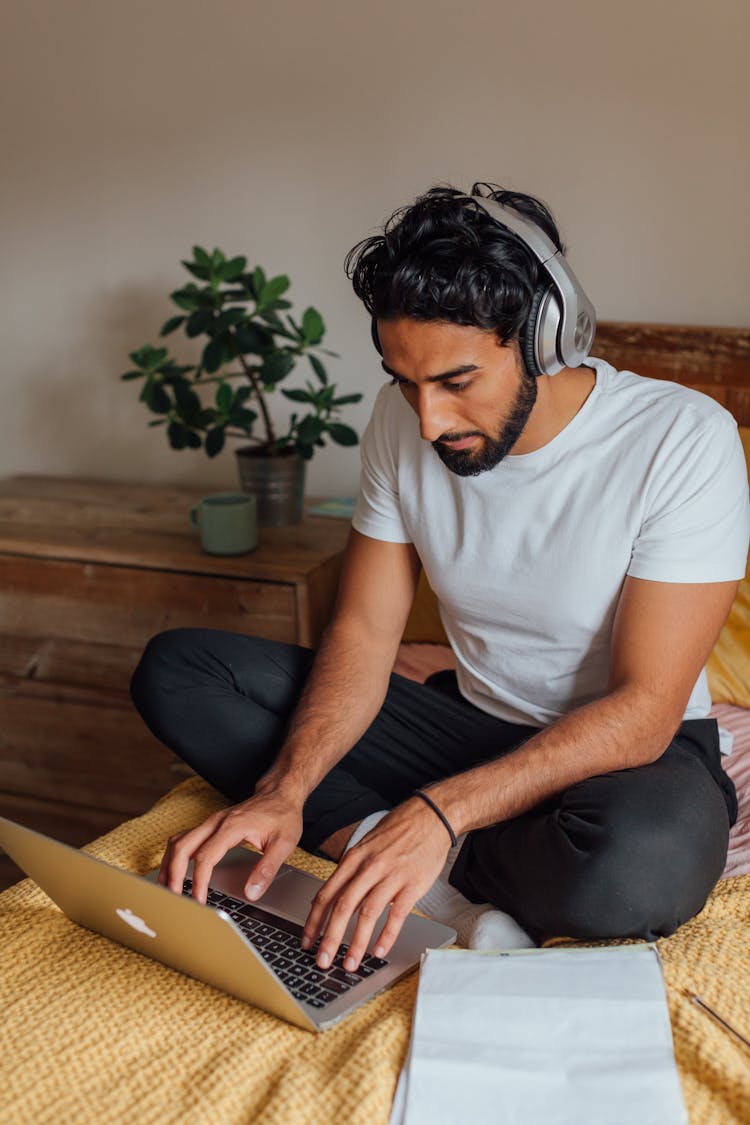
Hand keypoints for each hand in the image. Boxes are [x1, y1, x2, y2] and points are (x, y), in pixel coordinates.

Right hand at [158, 784, 302, 904]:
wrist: (280, 793)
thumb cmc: (283, 815)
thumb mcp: (284, 843)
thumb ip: (267, 869)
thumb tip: (251, 893)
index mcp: (232, 826)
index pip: (205, 857)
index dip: (199, 882)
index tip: (199, 901)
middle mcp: (216, 822)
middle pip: (181, 847)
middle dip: (172, 874)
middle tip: (174, 899)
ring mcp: (210, 823)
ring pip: (178, 842)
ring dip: (168, 865)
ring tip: (167, 890)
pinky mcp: (210, 826)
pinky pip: (183, 840)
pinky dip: (174, 857)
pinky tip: (174, 872)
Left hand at [301, 798, 451, 972]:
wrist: (431, 816)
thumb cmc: (398, 831)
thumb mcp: (366, 845)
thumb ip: (351, 870)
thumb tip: (331, 896)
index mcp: (354, 858)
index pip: (327, 893)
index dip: (314, 920)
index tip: (307, 941)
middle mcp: (369, 867)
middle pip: (343, 907)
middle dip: (330, 938)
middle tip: (322, 961)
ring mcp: (391, 875)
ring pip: (367, 914)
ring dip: (356, 943)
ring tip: (350, 964)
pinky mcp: (413, 884)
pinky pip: (397, 915)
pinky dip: (387, 935)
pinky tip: (380, 951)